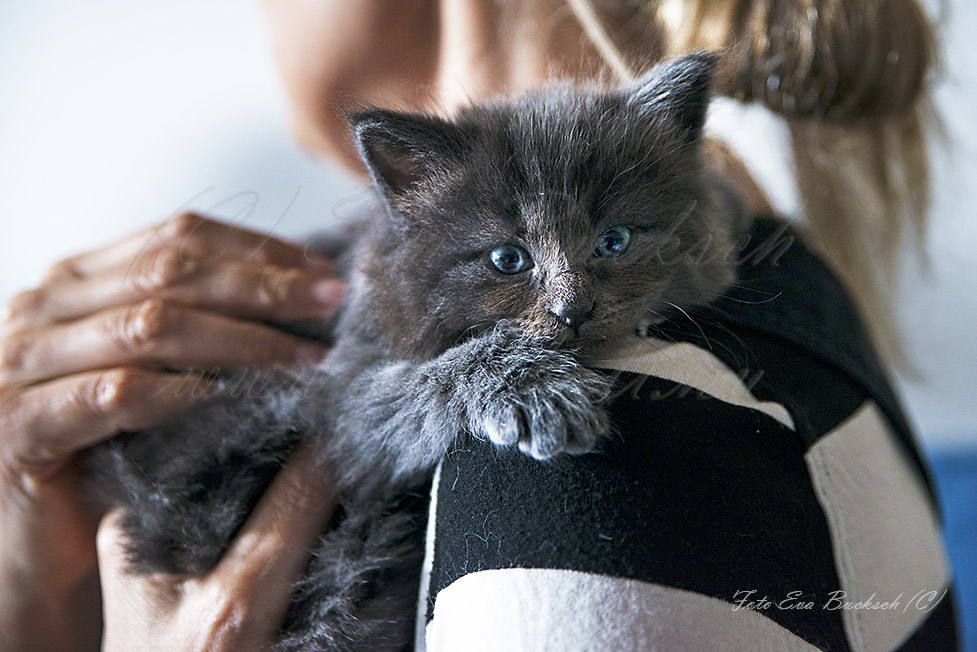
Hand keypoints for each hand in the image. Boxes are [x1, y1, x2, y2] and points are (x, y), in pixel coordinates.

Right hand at [0, 213, 343, 651]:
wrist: (30, 539)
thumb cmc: (102, 451)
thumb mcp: (145, 370)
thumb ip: (194, 325)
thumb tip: (301, 295)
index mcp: (76, 280)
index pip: (178, 237)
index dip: (257, 249)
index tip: (323, 272)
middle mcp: (43, 307)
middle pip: (171, 273)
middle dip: (264, 286)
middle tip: (332, 301)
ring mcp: (22, 364)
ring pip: (151, 327)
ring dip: (244, 340)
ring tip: (306, 359)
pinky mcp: (19, 426)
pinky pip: (113, 395)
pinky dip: (182, 393)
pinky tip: (236, 402)